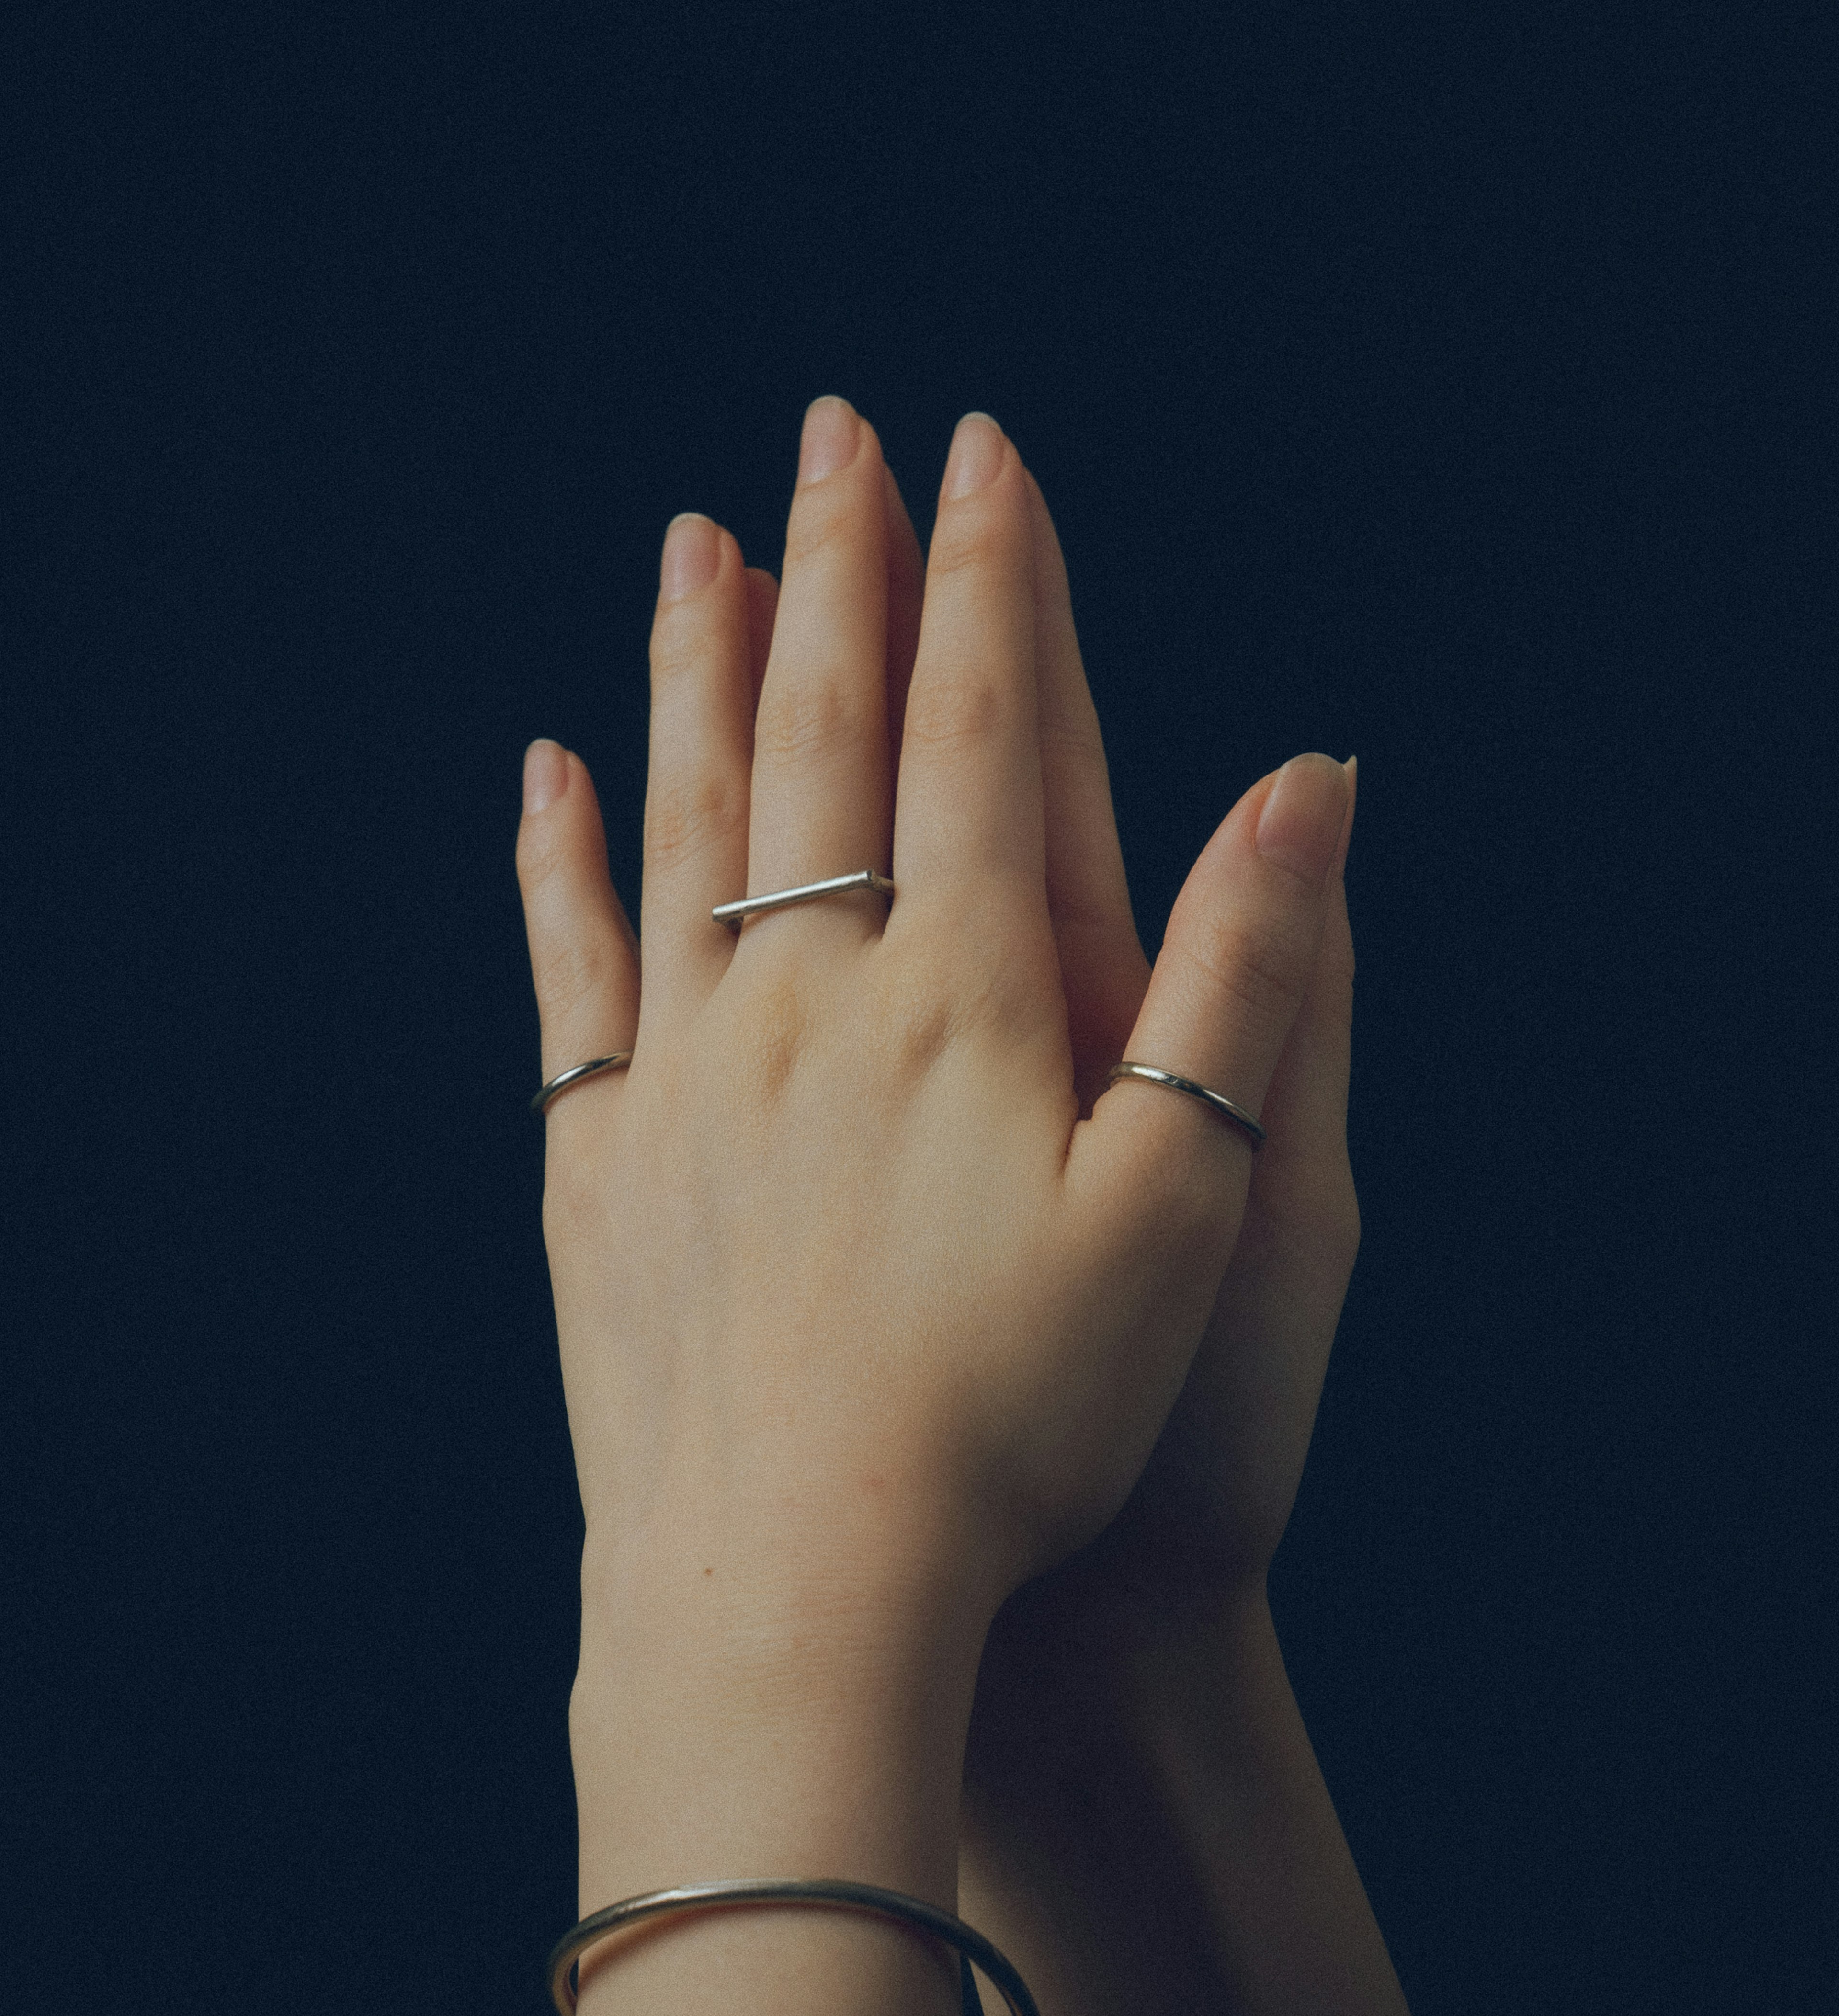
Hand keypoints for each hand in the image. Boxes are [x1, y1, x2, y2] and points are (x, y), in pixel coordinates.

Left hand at [514, 398, 1350, 1771]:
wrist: (801, 1581)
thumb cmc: (1022, 1416)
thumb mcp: (1192, 1205)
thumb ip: (1247, 976)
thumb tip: (1310, 779)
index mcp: (965, 994)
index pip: (983, 730)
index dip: (991, 581)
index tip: (978, 452)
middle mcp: (808, 994)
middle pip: (822, 733)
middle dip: (841, 570)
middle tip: (833, 434)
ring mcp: (684, 1069)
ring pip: (686, 814)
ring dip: (696, 667)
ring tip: (698, 545)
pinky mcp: (599, 1158)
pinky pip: (571, 966)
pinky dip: (559, 858)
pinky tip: (549, 773)